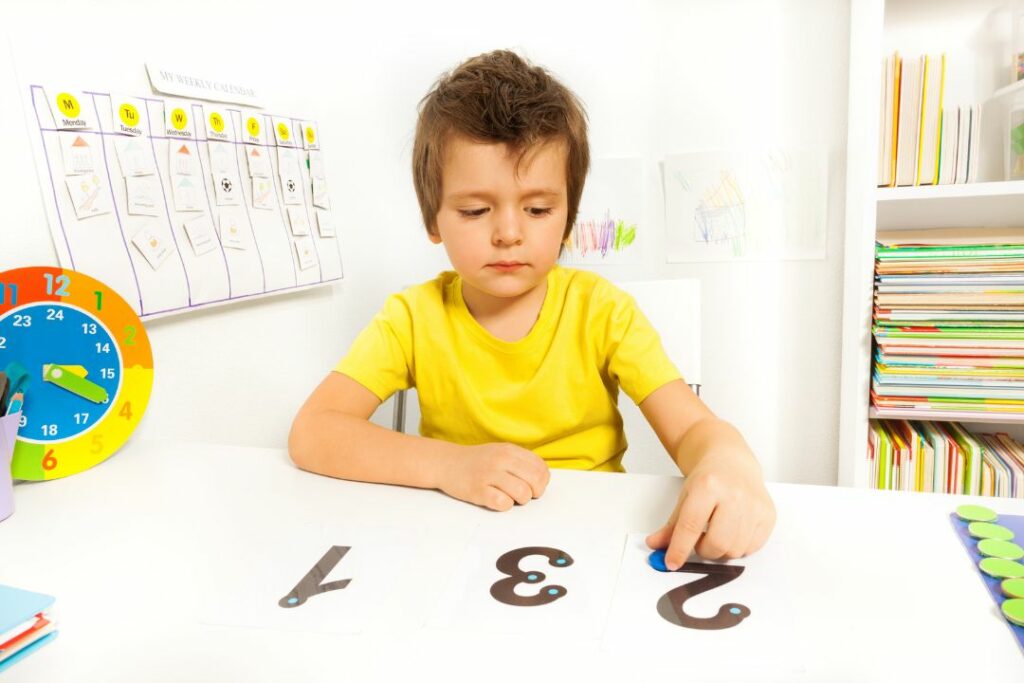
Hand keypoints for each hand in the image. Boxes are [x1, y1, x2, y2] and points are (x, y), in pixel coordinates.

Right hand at [438, 443, 549, 511]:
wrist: (446, 463)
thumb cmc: (478, 462)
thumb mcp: (501, 452)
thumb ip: (521, 462)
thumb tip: (542, 478)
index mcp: (510, 450)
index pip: (541, 467)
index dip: (541, 481)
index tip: (532, 485)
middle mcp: (501, 459)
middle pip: (536, 481)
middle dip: (534, 493)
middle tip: (523, 495)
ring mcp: (489, 474)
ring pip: (523, 493)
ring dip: (520, 500)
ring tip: (509, 497)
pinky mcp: (478, 491)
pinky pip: (503, 504)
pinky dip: (504, 506)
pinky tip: (496, 500)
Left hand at [646, 450, 774, 568]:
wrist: (732, 462)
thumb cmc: (708, 479)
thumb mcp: (685, 497)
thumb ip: (671, 525)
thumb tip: (655, 545)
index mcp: (708, 486)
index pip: (691, 526)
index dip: (679, 549)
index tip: (671, 562)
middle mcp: (734, 494)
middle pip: (716, 543)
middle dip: (704, 550)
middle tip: (700, 541)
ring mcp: (754, 505)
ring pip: (735, 550)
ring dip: (721, 550)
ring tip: (717, 532)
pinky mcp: (768, 514)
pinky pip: (752, 548)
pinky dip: (739, 547)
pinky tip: (733, 531)